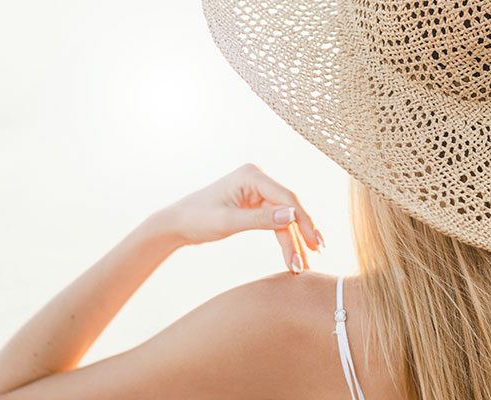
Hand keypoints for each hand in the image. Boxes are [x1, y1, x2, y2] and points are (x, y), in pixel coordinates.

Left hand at [154, 163, 322, 273]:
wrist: (176, 224)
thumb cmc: (196, 219)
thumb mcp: (228, 222)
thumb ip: (261, 219)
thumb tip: (293, 216)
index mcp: (252, 175)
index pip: (287, 198)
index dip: (304, 221)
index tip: (314, 244)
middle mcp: (258, 179)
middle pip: (289, 209)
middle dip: (301, 235)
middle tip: (314, 257)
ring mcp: (257, 191)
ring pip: (285, 218)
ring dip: (294, 241)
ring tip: (304, 265)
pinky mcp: (255, 203)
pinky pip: (276, 221)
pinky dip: (284, 238)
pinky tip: (295, 254)